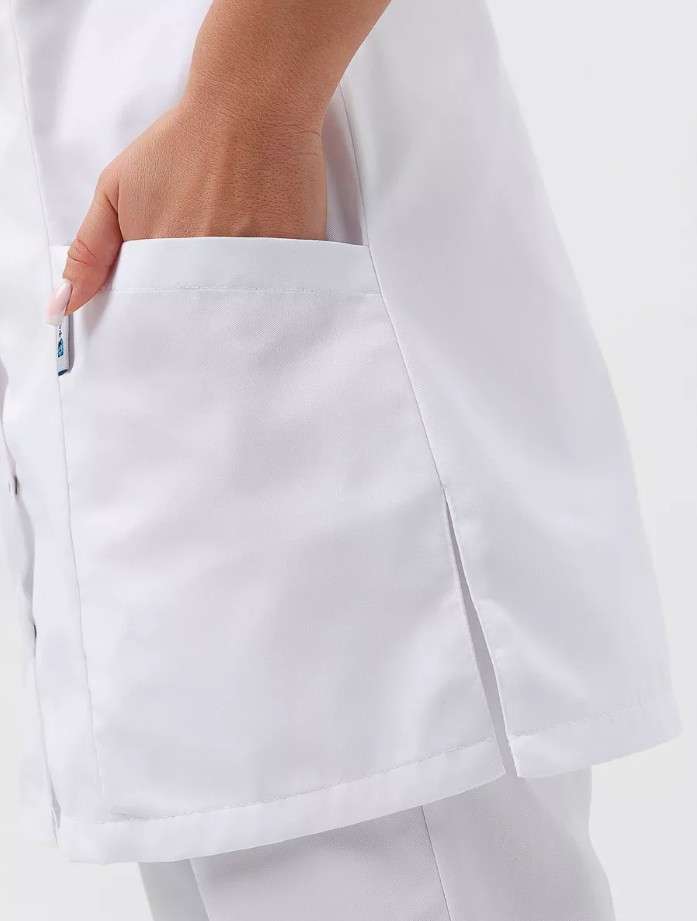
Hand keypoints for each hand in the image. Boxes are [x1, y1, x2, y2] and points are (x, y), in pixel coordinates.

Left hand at [45, 0, 391, 322]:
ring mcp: (252, 268)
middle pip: (199, 322)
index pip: (157, 320)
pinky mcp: (293, 262)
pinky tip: (266, 260)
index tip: (165, 307)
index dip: (159, 318)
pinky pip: (280, 297)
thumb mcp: (117, 190)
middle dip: (196, 314)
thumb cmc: (183, 143)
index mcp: (163, 263)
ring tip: (235, 262)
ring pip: (240, 313)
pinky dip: (272, 291)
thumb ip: (90, 251)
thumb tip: (65, 305)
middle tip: (203, 276)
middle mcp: (207, 272)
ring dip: (235, 303)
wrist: (251, 110)